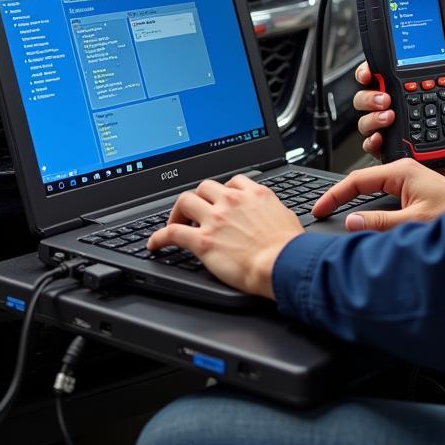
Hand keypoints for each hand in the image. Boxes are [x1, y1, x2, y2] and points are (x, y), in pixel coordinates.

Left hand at [146, 175, 302, 298]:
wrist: (283, 263)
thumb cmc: (289, 247)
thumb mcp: (286, 217)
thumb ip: (271, 211)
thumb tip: (269, 216)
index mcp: (254, 194)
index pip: (232, 181)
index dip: (223, 191)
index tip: (220, 199)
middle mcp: (231, 201)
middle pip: (204, 187)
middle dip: (199, 198)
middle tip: (196, 212)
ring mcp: (215, 219)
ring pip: (185, 201)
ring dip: (177, 212)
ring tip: (175, 223)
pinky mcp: (202, 241)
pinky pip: (171, 232)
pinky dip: (159, 237)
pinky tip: (155, 244)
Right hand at [312, 157, 444, 230]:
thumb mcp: (416, 221)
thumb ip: (381, 222)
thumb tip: (352, 222)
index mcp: (402, 171)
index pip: (356, 179)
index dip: (334, 194)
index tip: (319, 207)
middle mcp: (405, 171)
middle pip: (362, 181)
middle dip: (340, 194)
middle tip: (322, 209)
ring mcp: (411, 180)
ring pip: (373, 187)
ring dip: (355, 198)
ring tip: (336, 210)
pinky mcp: (417, 190)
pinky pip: (385, 194)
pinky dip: (370, 203)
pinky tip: (365, 213)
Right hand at [353, 52, 444, 185]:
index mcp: (408, 93)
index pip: (380, 78)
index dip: (368, 72)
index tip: (370, 73)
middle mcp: (396, 110)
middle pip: (366, 98)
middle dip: (369, 96)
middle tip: (385, 99)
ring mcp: (392, 131)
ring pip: (366, 121)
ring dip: (372, 117)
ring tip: (390, 117)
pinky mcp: (393, 152)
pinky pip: (372, 147)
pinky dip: (372, 141)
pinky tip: (381, 138)